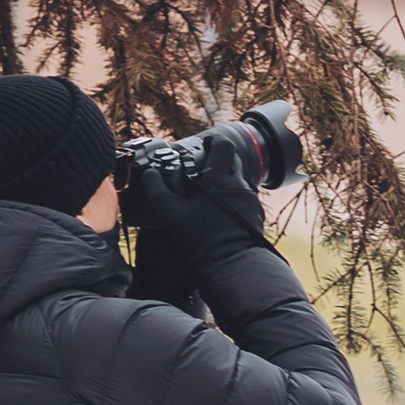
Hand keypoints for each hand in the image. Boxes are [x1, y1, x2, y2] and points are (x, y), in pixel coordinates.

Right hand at [131, 128, 266, 255]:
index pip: (224, 144)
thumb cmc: (201, 238)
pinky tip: (220, 211)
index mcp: (220, 178)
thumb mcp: (171, 214)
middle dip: (219, 161)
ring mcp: (251, 199)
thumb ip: (156, 191)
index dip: (213, 141)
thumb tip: (148, 174)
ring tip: (209, 193)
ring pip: (239, 179)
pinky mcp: (256, 213)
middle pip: (233, 159)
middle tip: (202, 170)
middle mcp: (240, 184)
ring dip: (226, 180)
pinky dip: (234, 198)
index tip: (203, 146)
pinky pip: (245, 197)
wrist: (232, 263)